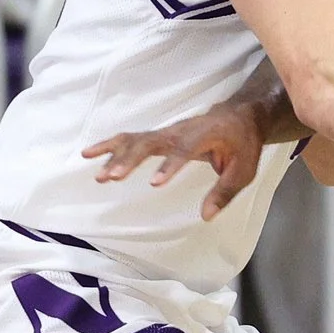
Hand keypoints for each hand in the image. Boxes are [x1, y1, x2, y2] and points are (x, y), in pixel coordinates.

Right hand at [84, 103, 268, 221]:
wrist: (239, 116)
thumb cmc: (243, 144)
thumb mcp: (244, 170)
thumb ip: (225, 192)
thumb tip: (206, 216)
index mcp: (204, 136)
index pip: (183, 150)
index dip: (169, 166)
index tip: (154, 183)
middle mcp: (180, 131)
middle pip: (150, 143)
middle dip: (129, 160)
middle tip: (110, 178)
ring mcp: (166, 132)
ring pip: (136, 140)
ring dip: (114, 156)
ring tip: (97, 174)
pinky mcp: (158, 135)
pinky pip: (131, 138)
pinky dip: (110, 145)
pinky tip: (89, 154)